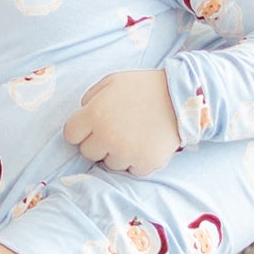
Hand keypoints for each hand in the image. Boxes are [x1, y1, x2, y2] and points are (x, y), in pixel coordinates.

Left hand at [61, 68, 183, 173]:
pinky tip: (147, 144)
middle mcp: (107, 136)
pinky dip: (139, 161)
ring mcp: (127, 152)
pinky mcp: (146, 163)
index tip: (94, 126)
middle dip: (99, 143)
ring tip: (135, 135)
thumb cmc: (143, 87)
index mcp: (94, 114)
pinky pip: (133, 171)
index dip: (82, 130)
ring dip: (119, 153)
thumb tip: (81, 116)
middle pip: (88, 153)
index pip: (71, 135)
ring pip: (110, 164)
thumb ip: (90, 99)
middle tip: (118, 130)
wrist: (182, 96)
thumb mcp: (111, 83)